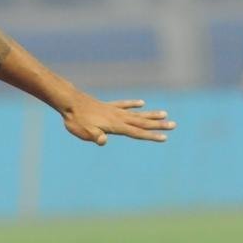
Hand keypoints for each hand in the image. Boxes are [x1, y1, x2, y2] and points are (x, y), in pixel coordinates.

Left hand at [60, 95, 175, 145]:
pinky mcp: (108, 106)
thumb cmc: (75, 119)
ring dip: (151, 115)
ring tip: (164, 113)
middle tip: (174, 125)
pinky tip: (141, 103)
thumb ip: (95, 136)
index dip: (151, 136)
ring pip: (136, 113)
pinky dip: (133, 104)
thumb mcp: (83, 132)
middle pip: (142, 122)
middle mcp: (118, 117)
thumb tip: (103, 141)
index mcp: (115, 126)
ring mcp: (114, 110)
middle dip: (158, 125)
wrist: (68, 101)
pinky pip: (124, 104)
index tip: (165, 137)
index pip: (137, 132)